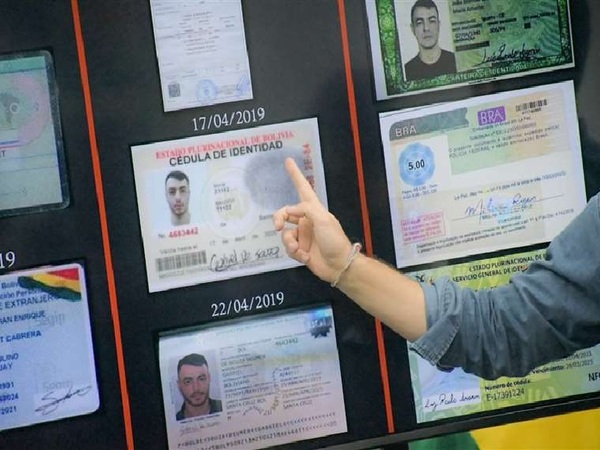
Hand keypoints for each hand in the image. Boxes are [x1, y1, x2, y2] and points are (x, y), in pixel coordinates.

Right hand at [273, 158, 353, 282]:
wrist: (339, 266)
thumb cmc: (335, 241)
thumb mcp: (323, 220)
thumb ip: (305, 210)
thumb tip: (289, 211)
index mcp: (314, 210)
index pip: (303, 189)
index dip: (295, 175)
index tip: (288, 161)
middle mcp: (307, 221)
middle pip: (285, 213)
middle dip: (279, 219)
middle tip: (278, 226)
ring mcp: (303, 236)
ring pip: (285, 234)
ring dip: (289, 242)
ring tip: (299, 250)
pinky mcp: (300, 250)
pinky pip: (289, 248)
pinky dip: (294, 253)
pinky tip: (305, 257)